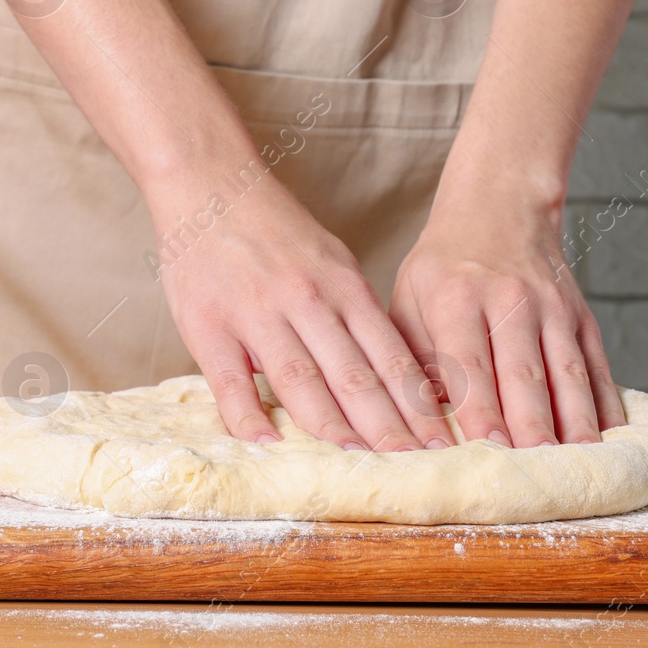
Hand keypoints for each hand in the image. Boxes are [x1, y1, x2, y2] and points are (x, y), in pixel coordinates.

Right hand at [151, 172, 454, 451]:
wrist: (207, 182)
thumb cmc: (274, 230)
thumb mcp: (330, 258)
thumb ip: (353, 312)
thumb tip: (386, 373)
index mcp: (341, 285)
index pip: (389, 355)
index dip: (417, 402)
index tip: (440, 440)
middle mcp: (306, 300)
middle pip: (353, 375)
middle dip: (387, 427)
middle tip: (413, 464)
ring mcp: (256, 314)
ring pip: (301, 382)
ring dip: (332, 427)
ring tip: (358, 462)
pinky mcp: (209, 327)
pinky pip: (231, 383)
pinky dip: (250, 417)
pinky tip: (270, 444)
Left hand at [389, 199, 625, 446]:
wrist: (499, 206)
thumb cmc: (443, 266)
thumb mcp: (409, 297)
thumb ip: (414, 357)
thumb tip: (424, 420)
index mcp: (456, 297)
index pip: (469, 362)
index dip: (480, 408)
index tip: (487, 450)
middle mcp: (509, 300)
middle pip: (525, 373)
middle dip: (532, 428)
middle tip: (537, 475)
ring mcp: (552, 308)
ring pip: (567, 373)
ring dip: (574, 424)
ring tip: (579, 468)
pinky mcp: (580, 315)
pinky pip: (596, 364)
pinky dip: (605, 403)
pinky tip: (611, 438)